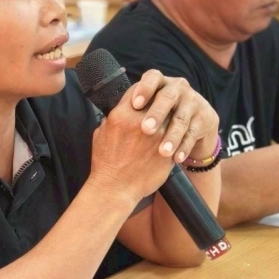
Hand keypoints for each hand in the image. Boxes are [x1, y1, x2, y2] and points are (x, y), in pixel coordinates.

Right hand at [89, 86, 174, 206]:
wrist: (115, 189)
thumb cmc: (105, 163)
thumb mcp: (101, 134)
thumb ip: (113, 119)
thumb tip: (120, 111)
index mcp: (122, 115)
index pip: (139, 89)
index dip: (144, 90)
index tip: (145, 96)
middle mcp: (141, 122)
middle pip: (159, 98)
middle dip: (161, 101)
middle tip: (161, 105)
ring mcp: (157, 136)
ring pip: (172, 115)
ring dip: (171, 116)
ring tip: (168, 121)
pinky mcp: (167, 149)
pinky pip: (178, 135)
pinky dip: (177, 134)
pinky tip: (173, 136)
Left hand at [131, 70, 218, 163]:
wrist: (191, 127)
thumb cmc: (158, 119)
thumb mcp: (145, 112)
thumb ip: (129, 112)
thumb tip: (107, 122)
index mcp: (159, 83)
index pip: (152, 78)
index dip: (144, 89)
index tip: (135, 105)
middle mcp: (178, 88)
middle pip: (167, 97)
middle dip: (156, 113)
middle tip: (146, 130)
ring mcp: (193, 102)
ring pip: (181, 118)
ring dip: (171, 136)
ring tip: (162, 152)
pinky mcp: (204, 118)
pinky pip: (193, 134)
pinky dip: (184, 147)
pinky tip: (176, 159)